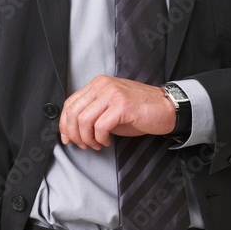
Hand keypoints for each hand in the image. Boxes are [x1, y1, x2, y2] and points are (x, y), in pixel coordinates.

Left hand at [59, 75, 175, 149]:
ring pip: (84, 120)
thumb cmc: (140, 110)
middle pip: (73, 112)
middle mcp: (103, 86)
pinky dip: (100, 139)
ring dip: (87, 139)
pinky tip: (107, 141)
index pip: (70, 103)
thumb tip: (73, 130)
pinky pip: (100, 127)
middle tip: (84, 145)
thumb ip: (92, 113)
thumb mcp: (110, 107)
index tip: (67, 138)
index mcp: (98, 84)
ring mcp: (112, 94)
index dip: (64, 124)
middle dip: (74, 134)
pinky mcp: (122, 106)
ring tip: (97, 144)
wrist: (166, 108)